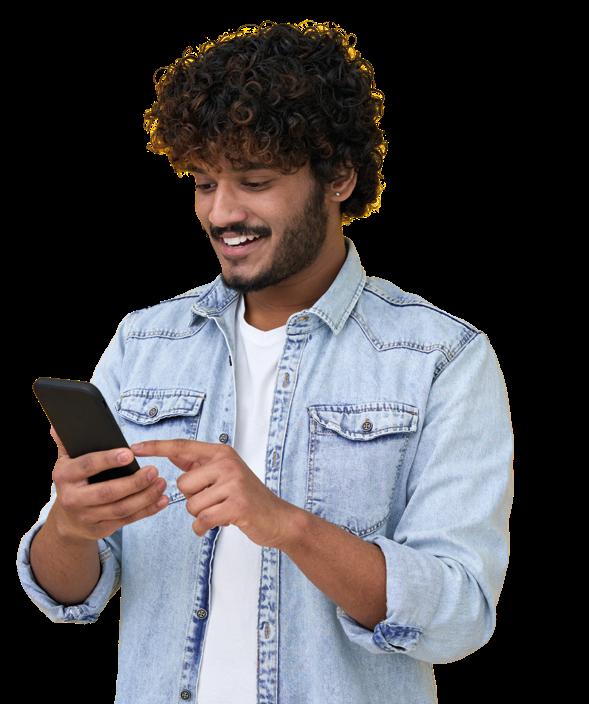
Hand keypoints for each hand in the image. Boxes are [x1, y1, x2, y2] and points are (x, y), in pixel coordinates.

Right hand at [48, 425, 168, 541]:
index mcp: (64, 476)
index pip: (87, 466)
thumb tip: (59, 424)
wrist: (67, 520)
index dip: (109, 460)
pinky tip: (161, 500)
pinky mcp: (101, 529)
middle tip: (154, 470)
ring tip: (161, 482)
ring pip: (120, 508)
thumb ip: (66, 442)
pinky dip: (147, 510)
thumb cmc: (74, 481)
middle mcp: (73, 499)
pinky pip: (127, 520)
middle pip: (107, 492)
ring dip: (145, 496)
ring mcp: (87, 517)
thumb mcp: (65, 461)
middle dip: (134, 482)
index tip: (130, 453)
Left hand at [130, 439, 300, 548]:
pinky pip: (202, 519)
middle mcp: (226, 463)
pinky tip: (222, 522)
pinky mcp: (236, 505)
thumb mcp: (225, 474)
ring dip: (202, 514)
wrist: (277, 517)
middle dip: (193, 498)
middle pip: (182, 484)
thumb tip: (172, 453)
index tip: (135, 447)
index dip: (157, 447)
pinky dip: (206, 527)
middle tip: (215, 500)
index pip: (182, 446)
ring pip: (191, 504)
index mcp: (221, 453)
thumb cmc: (246, 496)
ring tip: (221, 509)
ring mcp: (233, 483)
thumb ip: (200, 465)